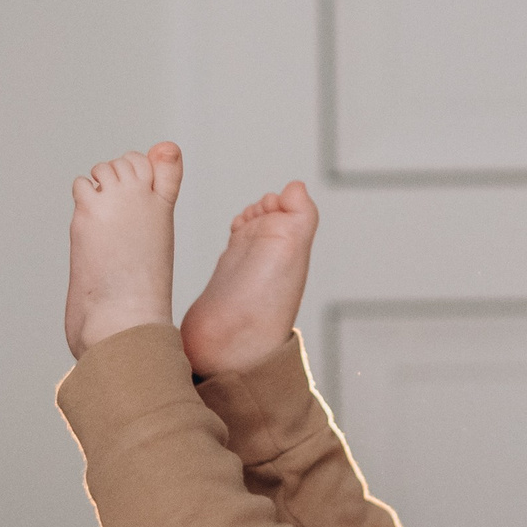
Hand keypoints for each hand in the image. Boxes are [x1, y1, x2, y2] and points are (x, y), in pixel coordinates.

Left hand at [63, 144, 180, 358]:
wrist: (126, 316)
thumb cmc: (141, 288)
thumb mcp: (158, 235)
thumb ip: (161, 191)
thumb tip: (164, 149)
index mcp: (165, 207)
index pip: (164, 159)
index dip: (143, 174)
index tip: (137, 204)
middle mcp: (145, 196)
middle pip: (127, 161)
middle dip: (116, 183)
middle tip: (117, 225)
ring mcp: (117, 200)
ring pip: (103, 170)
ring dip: (96, 192)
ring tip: (104, 228)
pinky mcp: (90, 209)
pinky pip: (81, 185)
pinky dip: (81, 204)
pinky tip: (89, 232)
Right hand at [179, 179, 317, 378]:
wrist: (228, 341)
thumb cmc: (263, 302)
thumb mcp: (292, 246)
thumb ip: (299, 212)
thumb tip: (296, 186)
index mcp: (293, 247)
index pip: (291, 209)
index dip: (277, 201)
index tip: (265, 210)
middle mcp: (274, 255)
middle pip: (270, 214)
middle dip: (258, 207)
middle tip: (249, 222)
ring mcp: (250, 263)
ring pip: (252, 225)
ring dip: (245, 218)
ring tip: (239, 228)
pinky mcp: (227, 273)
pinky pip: (233, 241)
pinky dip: (230, 230)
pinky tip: (230, 236)